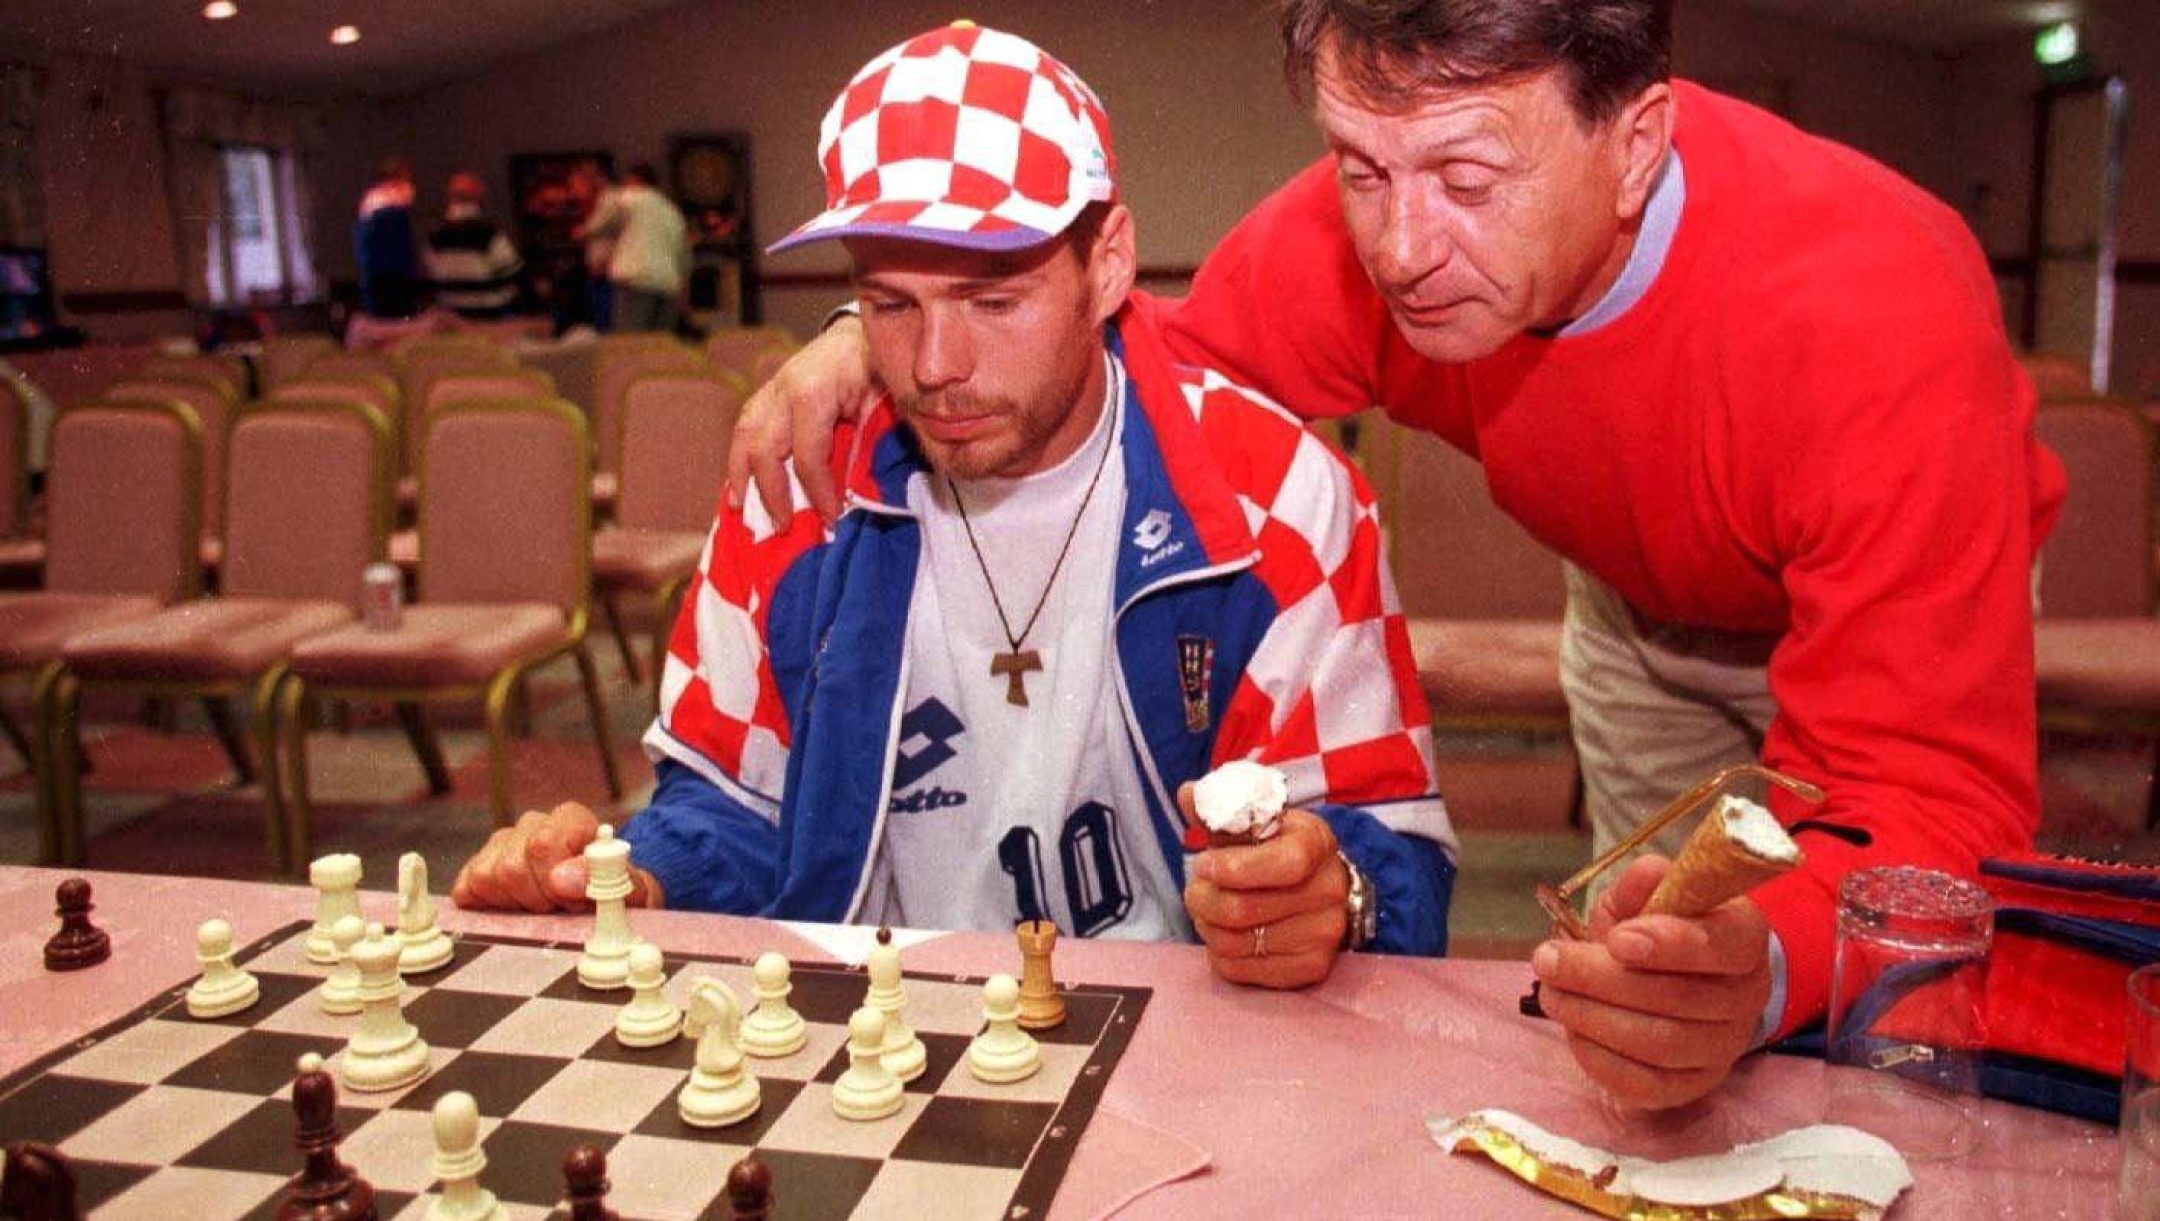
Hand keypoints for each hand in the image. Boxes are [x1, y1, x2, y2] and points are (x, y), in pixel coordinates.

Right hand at [450, 802, 662, 912]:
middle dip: (538, 900)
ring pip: (487, 878)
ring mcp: (502, 846)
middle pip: (511, 867)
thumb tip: (563, 877)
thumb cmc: (619, 893)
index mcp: (570, 820)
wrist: (608, 902)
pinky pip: (466, 890)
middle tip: (561, 908)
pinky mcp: (477, 871)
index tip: (574, 902)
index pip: (542, 843)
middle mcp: (532, 825)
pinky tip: (516, 910)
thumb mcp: (634, 889)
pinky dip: (488, 909)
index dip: (554, 880)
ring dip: (516, 906)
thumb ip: (607, 877)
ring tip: (543, 908)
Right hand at [723, 315, 879, 526]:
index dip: (818, 493)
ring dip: (740, 476)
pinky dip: (740, 458)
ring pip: (744, 435)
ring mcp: (773, 386)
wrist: (868, 334)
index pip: (807, 455)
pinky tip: (738, 485)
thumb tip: (858, 496)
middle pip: (764, 448)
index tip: (832, 519)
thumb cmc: (881, 369)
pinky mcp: (769, 391)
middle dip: (772, 493)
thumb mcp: (884, 404)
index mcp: (815, 390)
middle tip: (784, 527)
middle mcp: (784, 386)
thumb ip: (869, 444)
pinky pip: (747, 427)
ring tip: (740, 509)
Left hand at [1179, 784, 1348, 988]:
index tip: (1203, 865)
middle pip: (1243, 910)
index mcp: (1317, 844)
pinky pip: (1240, 970)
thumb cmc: (1276, 851)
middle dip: (1202, 899)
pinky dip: (1220, 954)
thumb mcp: (1254, 824)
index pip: (1285, 863)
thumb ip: (1218, 811)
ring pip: (1234, 943)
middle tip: (1195, 890)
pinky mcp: (1310, 969)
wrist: (1320, 889)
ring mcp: (1323, 934)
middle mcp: (1329, 891)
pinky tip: (1227, 934)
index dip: (1234, 868)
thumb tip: (1188, 793)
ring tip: (1208, 911)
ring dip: (1207, 927)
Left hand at [1530, 855, 1772, 1109]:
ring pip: (1660, 1044)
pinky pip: (1647, 1085)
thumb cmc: (1662, 931)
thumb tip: (1648, 872)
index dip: (1668, 944)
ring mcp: (1725, 1047)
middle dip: (1600, 979)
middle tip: (1548, 960)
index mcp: (1744, 938)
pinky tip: (1573, 1030)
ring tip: (1551, 993)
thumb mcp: (1650, 897)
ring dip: (1592, 1018)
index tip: (1616, 940)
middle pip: (1677, 998)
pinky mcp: (1696, 1084)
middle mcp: (1746, 996)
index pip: (1720, 944)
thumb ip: (1645, 885)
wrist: (1685, 980)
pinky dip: (1601, 1059)